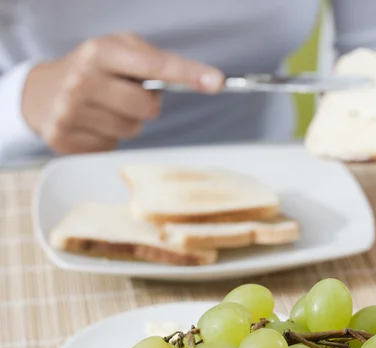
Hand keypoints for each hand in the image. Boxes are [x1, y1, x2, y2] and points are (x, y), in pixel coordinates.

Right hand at [22, 33, 223, 153]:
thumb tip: (199, 79)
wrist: (37, 92)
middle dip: (144, 104)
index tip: (216, 82)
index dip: (188, 74)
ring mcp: (69, 112)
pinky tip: (92, 123)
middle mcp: (83, 80)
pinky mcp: (63, 139)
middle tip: (124, 95)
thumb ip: (152, 59)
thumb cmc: (92, 70)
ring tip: (105, 108)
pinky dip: (108, 138)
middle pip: (146, 107)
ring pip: (131, 130)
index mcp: (101, 52)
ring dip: (127, 122)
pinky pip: (111, 147)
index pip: (154, 65)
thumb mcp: (116, 50)